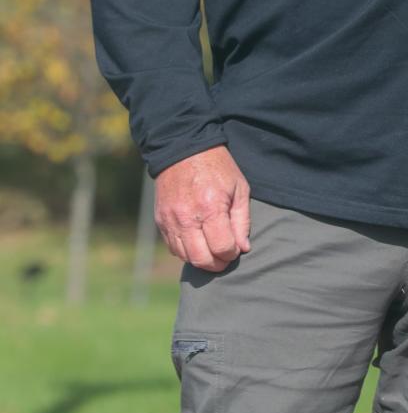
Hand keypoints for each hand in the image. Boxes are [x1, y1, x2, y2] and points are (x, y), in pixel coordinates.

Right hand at [154, 144, 250, 271]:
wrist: (184, 148)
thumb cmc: (218, 167)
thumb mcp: (239, 187)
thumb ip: (242, 221)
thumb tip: (243, 248)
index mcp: (210, 207)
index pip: (222, 247)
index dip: (232, 253)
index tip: (237, 248)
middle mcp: (187, 217)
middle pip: (201, 259)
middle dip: (217, 264)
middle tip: (226, 257)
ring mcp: (170, 220)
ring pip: (185, 256)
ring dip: (201, 260)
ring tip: (213, 250)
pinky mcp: (160, 221)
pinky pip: (173, 247)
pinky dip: (186, 251)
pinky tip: (198, 242)